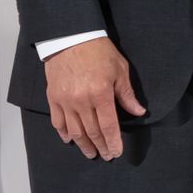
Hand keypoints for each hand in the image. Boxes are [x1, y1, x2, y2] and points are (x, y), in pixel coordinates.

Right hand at [44, 36, 145, 159]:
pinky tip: (70, 139)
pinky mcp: (53, 98)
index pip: (108, 126)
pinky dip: (64, 133)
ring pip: (74, 131)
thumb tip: (139, 112)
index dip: (113, 141)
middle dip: (100, 146)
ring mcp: (65, 101)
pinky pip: (58, 122)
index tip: (116, 152)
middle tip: (105, 155)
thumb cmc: (99, 51)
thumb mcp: (119, 70)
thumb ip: (127, 94)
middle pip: (92, 131)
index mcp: (101, 94)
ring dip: (83, 144)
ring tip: (90, 153)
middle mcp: (82, 101)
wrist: (71, 37)